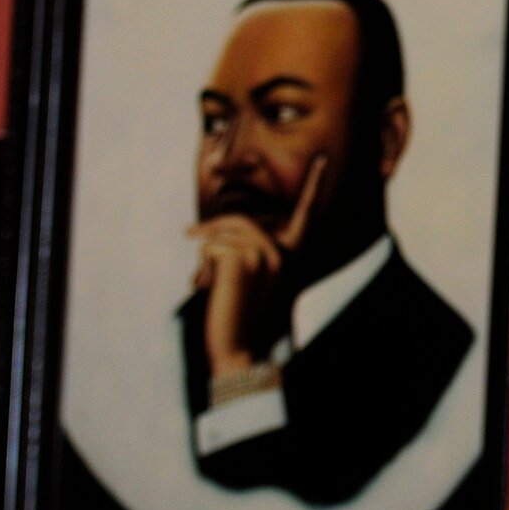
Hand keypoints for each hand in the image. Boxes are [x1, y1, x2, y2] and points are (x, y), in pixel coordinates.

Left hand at [188, 154, 324, 373]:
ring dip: (204, 254)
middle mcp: (285, 250)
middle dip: (208, 227)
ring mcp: (267, 253)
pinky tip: (212, 290)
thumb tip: (216, 238)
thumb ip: (252, 255)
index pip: (306, 212)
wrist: (242, 351)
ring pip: (221, 234)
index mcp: (293, 254)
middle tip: (186, 232)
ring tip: (208, 284)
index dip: (315, 184)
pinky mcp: (245, 258)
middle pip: (240, 220)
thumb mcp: (257, 281)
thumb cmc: (246, 319)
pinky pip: (210, 247)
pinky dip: (203, 268)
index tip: (323, 158)